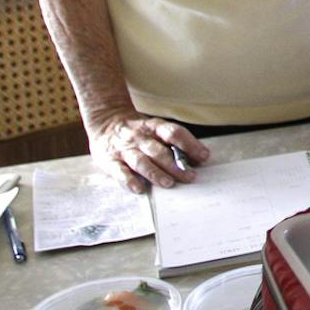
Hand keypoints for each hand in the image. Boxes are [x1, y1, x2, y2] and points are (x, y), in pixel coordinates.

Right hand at [86, 109, 211, 193]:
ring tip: (169, 183)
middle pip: (159, 150)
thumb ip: (174, 142)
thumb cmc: (138, 131)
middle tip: (191, 176)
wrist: (104, 120)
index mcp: (153, 127)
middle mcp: (140, 137)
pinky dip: (128, 181)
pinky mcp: (110, 161)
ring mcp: (124, 149)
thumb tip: (199, 158)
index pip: (173, 132)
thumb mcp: (155, 129)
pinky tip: (139, 189)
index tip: (204, 156)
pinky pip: (119, 172)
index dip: (190, 144)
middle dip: (175, 164)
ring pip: (141, 161)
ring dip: (155, 172)